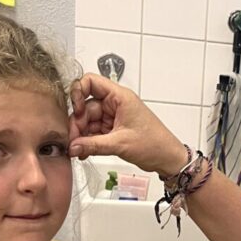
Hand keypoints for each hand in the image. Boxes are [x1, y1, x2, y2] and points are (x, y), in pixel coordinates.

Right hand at [68, 73, 187, 176]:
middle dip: (79, 123)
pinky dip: (88, 140)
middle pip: (86, 106)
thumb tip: (73, 147)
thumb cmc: (155, 144)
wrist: (168, 158)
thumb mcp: (120, 144)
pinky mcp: (114, 129)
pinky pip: (95, 131)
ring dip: (82, 135)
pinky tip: (84, 151)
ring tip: (79, 150)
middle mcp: (116, 103)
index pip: (91, 82)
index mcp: (120, 97)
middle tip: (74, 141)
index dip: (78, 93)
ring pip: (89, 120)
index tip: (77, 110)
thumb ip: (92, 145)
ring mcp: (114, 116)